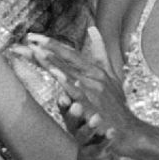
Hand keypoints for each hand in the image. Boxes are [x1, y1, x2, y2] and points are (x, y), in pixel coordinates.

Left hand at [30, 28, 141, 157]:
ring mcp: (93, 90)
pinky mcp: (93, 105)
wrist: (129, 130)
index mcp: (94, 69)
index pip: (69, 52)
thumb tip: (93, 29)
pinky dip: (67, 82)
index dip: (50, 43)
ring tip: (37, 51)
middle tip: (28, 38)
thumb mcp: (111, 75)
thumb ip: (101, 52)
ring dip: (52, 61)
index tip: (31, 36)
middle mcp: (93, 76)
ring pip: (69, 72)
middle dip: (46, 47)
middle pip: (66, 58)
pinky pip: (78, 92)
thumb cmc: (117, 104)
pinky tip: (56, 74)